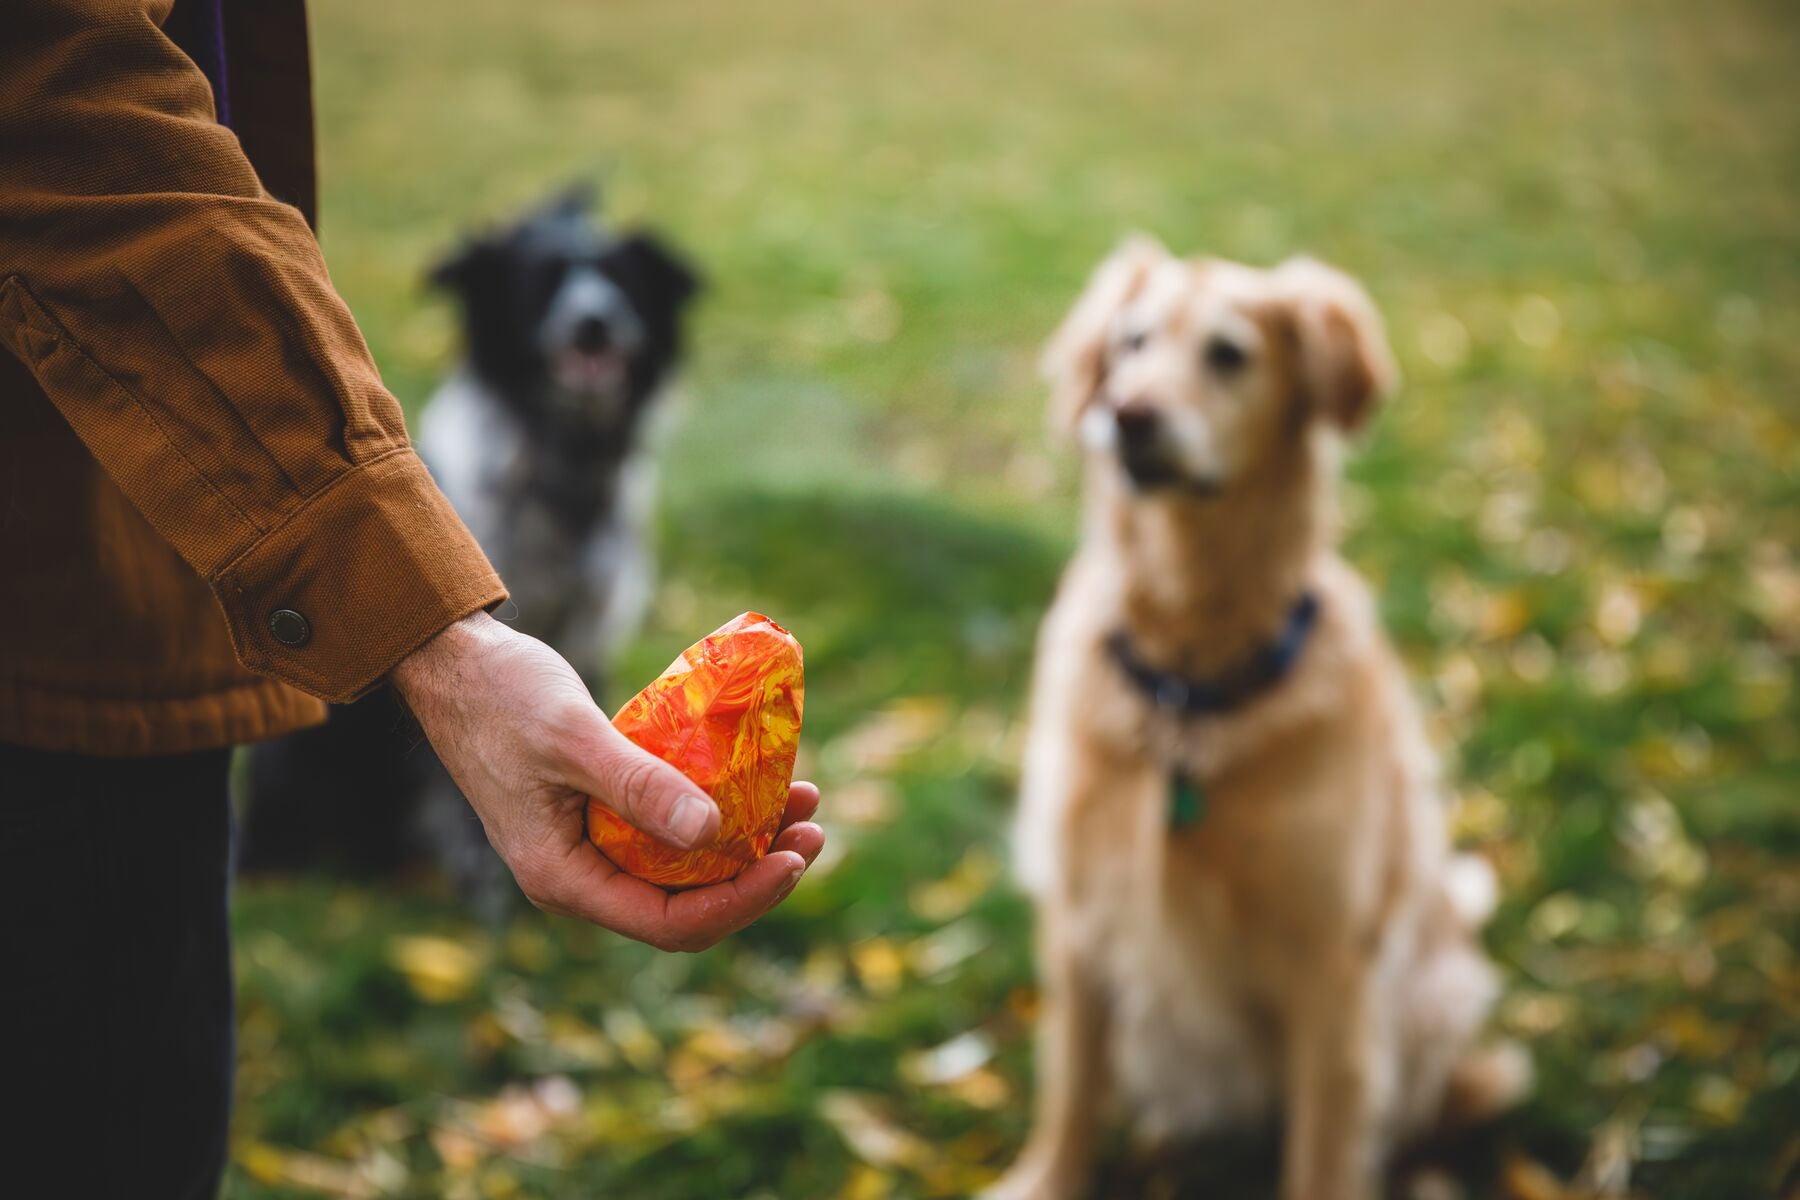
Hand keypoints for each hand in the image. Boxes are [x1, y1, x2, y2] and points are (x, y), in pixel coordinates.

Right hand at [390, 611, 824, 950]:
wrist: (456, 664)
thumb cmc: (503, 697)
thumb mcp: (573, 738)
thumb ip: (638, 785)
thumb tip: (711, 832)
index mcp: (564, 878)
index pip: (668, 924)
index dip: (739, 902)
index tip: (792, 858)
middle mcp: (581, 877)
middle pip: (685, 906)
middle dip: (756, 874)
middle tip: (812, 829)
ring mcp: (592, 848)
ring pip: (684, 869)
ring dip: (747, 842)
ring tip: (803, 801)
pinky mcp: (603, 814)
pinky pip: (672, 832)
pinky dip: (718, 813)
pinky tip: (759, 781)